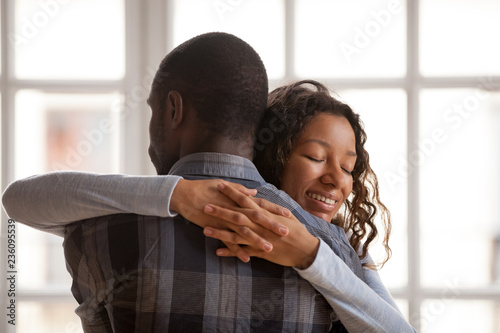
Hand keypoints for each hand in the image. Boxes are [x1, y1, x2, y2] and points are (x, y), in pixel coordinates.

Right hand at [169, 179, 289, 261]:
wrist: (184, 195)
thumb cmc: (204, 188)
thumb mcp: (224, 185)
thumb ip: (240, 190)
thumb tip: (254, 192)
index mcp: (238, 199)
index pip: (261, 204)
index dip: (275, 209)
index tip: (289, 214)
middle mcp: (234, 208)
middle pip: (256, 218)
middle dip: (271, 225)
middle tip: (285, 233)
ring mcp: (225, 219)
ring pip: (244, 231)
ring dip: (257, 240)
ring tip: (269, 248)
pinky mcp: (215, 227)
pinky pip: (227, 241)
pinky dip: (237, 250)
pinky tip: (246, 259)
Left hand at [202, 183, 319, 268]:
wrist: (306, 249)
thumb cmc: (296, 231)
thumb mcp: (283, 215)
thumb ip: (268, 207)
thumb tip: (259, 199)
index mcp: (265, 213)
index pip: (245, 200)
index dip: (232, 192)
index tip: (219, 185)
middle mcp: (260, 225)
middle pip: (237, 215)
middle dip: (220, 211)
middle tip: (205, 206)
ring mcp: (259, 238)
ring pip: (236, 234)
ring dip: (220, 232)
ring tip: (205, 230)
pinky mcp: (260, 251)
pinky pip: (242, 251)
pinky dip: (230, 252)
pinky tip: (217, 252)